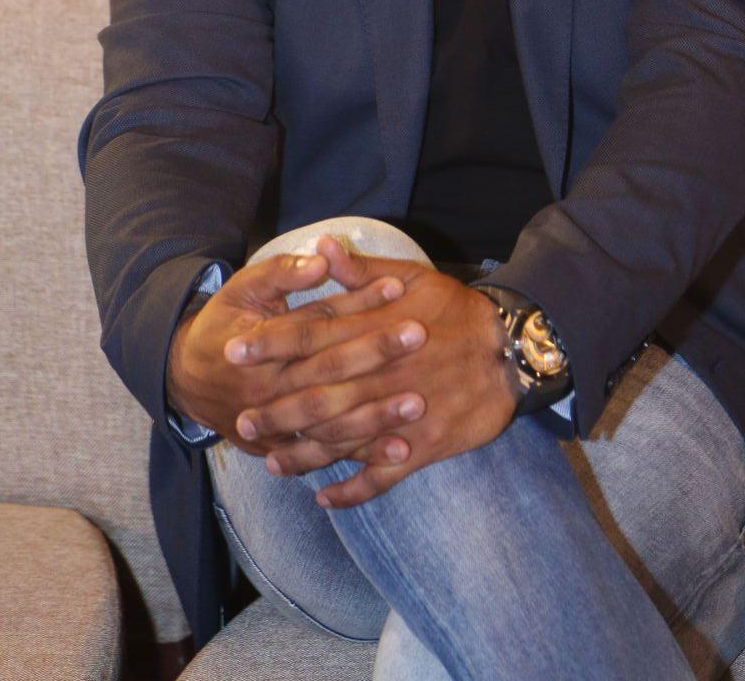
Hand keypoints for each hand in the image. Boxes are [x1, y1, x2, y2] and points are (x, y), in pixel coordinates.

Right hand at [166, 249, 418, 454]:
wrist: (185, 376)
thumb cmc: (224, 321)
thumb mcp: (244, 287)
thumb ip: (284, 272)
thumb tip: (323, 256)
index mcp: (259, 346)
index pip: (317, 323)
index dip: (357, 304)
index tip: (398, 288)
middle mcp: (267, 390)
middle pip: (328, 373)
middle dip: (375, 354)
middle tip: (419, 335)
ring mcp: (274, 426)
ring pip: (331, 424)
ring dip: (376, 416)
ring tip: (418, 403)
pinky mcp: (284, 449)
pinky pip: (327, 456)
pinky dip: (363, 457)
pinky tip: (400, 451)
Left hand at [231, 237, 518, 505]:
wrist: (510, 350)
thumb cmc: (457, 309)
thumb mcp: (412, 277)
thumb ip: (361, 271)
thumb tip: (320, 246)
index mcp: (373, 331)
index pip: (310, 335)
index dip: (270, 344)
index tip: (233, 351)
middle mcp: (378, 375)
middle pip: (316, 393)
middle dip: (275, 408)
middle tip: (240, 418)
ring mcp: (397, 415)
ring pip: (340, 440)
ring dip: (303, 453)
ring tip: (271, 464)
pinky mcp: (420, 447)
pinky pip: (380, 476)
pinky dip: (352, 490)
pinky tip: (325, 498)